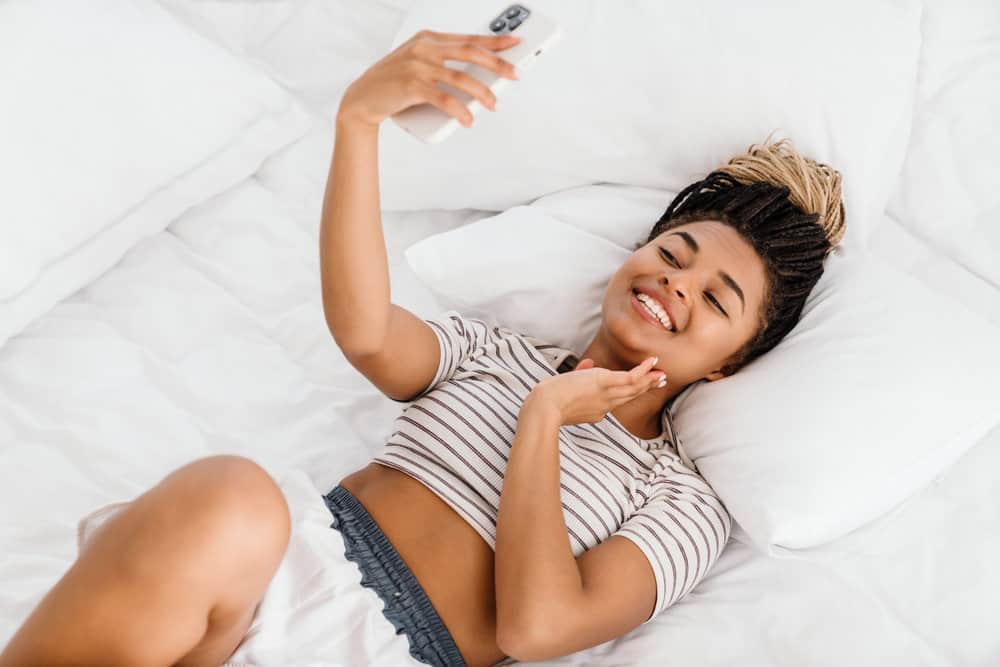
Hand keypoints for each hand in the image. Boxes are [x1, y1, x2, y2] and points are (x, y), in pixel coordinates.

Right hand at [337, 29, 519, 128]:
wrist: (362, 99)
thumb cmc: (393, 83)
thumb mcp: (418, 64)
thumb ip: (443, 64)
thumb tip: (480, 77)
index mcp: (428, 38)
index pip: (468, 39)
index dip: (494, 41)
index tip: (516, 43)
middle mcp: (424, 48)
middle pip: (470, 54)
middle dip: (497, 64)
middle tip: (515, 75)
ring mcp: (417, 66)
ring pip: (460, 78)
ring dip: (482, 93)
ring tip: (494, 104)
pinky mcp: (411, 87)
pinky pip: (444, 99)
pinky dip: (460, 110)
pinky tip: (468, 119)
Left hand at [526, 357, 667, 426]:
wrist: (546, 408)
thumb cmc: (549, 402)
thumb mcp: (567, 388)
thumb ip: (578, 375)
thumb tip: (586, 363)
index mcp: (596, 410)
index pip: (615, 400)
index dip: (627, 393)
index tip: (636, 387)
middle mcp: (605, 405)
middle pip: (630, 395)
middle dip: (646, 387)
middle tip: (660, 380)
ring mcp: (607, 394)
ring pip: (635, 388)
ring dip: (650, 379)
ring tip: (662, 373)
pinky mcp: (605, 383)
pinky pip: (630, 378)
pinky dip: (643, 370)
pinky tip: (652, 362)